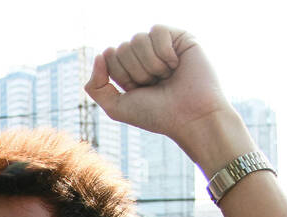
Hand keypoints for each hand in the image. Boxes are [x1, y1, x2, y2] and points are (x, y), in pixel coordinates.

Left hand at [85, 26, 236, 162]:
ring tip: (166, 76)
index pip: (109, 56)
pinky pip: (157, 30)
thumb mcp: (116, 107)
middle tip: (155, 85)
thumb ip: (96, 86)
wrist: (190, 116)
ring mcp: (161, 46)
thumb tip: (100, 54)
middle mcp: (144, 56)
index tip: (138, 91)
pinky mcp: (179, 37)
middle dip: (136, 72)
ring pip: (137, 38)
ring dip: (150, 65)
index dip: (121, 76)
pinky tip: (176, 64)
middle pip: (122, 48)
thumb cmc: (156, 114)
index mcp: (128, 70)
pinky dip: (163, 52)